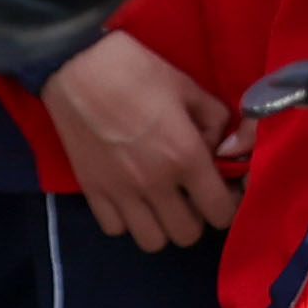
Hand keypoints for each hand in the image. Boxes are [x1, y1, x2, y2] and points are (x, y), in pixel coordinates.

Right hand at [46, 32, 241, 253]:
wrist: (78, 65)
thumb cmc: (137, 70)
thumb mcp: (187, 87)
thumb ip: (214, 120)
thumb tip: (217, 148)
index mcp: (185, 156)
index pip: (221, 212)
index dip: (229, 205)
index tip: (224, 191)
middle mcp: (156, 184)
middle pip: (188, 235)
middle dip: (197, 217)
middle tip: (192, 194)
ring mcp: (121, 193)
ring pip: (152, 242)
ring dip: (162, 225)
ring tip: (160, 201)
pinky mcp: (92, 191)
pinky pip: (116, 229)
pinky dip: (127, 220)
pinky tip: (130, 197)